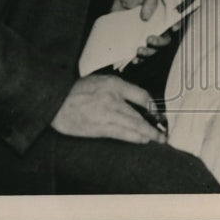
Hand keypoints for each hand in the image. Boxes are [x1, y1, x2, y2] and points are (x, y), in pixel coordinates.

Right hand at [51, 74, 165, 143]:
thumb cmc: (79, 90)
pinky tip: (142, 140)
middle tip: (163, 132)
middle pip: (139, 115)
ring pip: (132, 126)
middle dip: (153, 125)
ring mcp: (106, 115)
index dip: (152, 106)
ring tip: (157, 139)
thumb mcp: (103, 80)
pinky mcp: (98, 128)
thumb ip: (120, 88)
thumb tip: (138, 100)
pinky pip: (120, 134)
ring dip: (147, 134)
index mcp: (114, 85)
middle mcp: (112, 99)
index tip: (158, 113)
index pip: (141, 95)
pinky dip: (133, 137)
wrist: (57, 102)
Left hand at [111, 0, 176, 64]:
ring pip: (152, 50)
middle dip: (158, 43)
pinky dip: (136, 59)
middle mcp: (158, 27)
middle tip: (149, 39)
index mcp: (164, 15)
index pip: (175, 23)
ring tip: (139, 51)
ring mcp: (146, 34)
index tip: (173, 28)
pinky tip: (133, 59)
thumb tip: (145, 17)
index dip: (176, 26)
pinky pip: (138, 54)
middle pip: (164, 41)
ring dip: (148, 53)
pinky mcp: (134, 39)